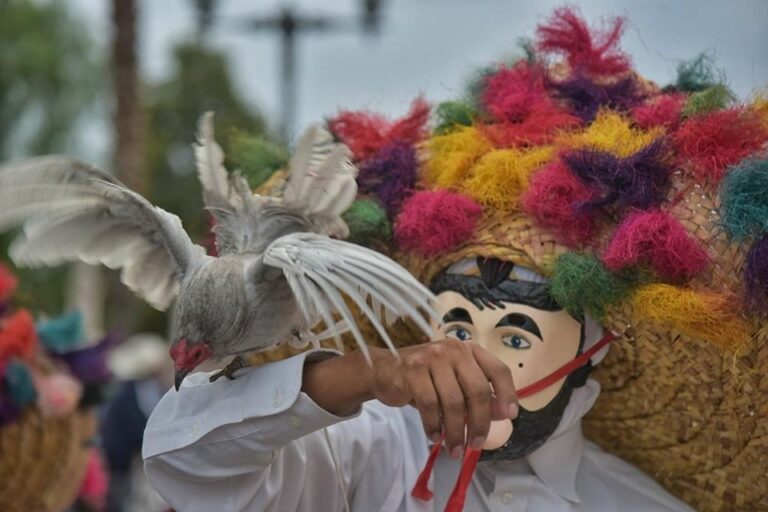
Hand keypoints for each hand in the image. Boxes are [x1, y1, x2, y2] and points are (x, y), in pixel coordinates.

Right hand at [367, 339, 517, 457]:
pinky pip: (430, 405)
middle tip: (476, 444)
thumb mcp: (455, 383)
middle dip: (479, 422)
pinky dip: (434, 426)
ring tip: (454, 448)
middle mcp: (453, 350)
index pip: (497, 370)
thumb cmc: (425, 379)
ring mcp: (431, 358)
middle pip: (476, 390)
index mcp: (469, 350)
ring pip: (453, 402)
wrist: (384, 371)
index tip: (510, 416)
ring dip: (455, 431)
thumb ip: (479, 395)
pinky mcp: (412, 371)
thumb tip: (505, 413)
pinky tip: (435, 435)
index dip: (507, 393)